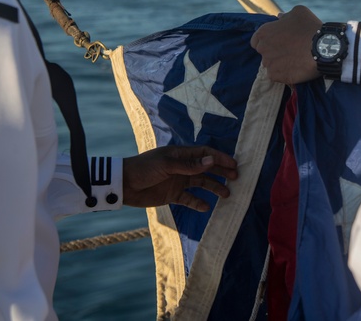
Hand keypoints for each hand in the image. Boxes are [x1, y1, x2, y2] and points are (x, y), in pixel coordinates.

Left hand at [122, 145, 238, 211]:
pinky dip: (198, 203)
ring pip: (201, 184)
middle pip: (207, 168)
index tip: (234, 164)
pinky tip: (206, 207)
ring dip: (214, 188)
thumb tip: (211, 161)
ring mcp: (178, 181)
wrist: (125, 185)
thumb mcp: (167, 165)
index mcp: (181, 155)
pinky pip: (189, 199)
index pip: (205, 154)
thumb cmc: (145, 168)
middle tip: (235, 178)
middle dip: (221, 172)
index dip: (220, 158)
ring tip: (227, 195)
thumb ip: (190, 165)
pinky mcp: (173, 195)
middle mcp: (183, 167)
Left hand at [250, 5, 322, 84]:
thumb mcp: (299, 12)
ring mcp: (268, 64)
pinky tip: (295, 69)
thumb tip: (280, 18)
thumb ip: (286, 15)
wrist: (322, 49)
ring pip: (271, 65)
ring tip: (294, 61)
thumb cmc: (310, 27)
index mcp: (263, 32)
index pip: (256, 40)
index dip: (267, 41)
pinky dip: (284, 74)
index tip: (278, 42)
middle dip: (274, 52)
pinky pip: (277, 76)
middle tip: (289, 51)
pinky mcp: (276, 76)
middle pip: (264, 53)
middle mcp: (263, 48)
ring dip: (279, 63)